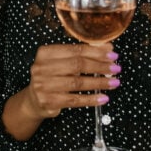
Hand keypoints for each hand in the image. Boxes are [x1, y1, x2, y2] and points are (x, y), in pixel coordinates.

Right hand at [2, 42, 119, 140]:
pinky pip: (74, 100)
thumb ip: (82, 54)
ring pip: (77, 83)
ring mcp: (43, 85)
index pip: (75, 50)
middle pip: (77, 65)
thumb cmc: (52, 78)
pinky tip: (103, 98)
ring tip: (114, 82)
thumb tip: (108, 49)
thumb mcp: (63, 63)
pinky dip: (91, 99)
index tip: (112, 54)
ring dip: (99, 83)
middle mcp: (42, 68)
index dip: (96, 52)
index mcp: (45, 53)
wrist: (34, 100)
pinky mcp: (48, 101)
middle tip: (116, 68)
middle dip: (100, 66)